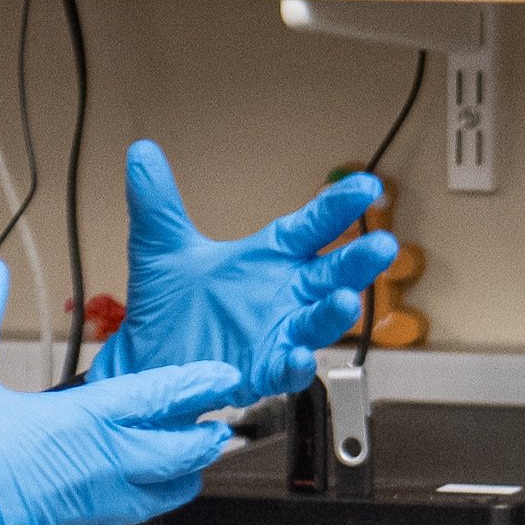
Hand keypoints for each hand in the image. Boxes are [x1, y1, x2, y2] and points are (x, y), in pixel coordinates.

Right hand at [0, 261, 236, 524]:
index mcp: (74, 424)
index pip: (153, 399)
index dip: (194, 385)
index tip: (223, 378)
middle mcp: (91, 472)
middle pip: (174, 459)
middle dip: (201, 441)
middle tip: (218, 429)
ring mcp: (79, 515)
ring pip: (153, 502)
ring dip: (174, 482)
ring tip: (184, 467)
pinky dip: (126, 516)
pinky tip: (119, 507)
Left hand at [88, 142, 404, 403]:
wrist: (145, 360)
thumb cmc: (168, 308)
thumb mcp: (160, 248)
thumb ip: (156, 202)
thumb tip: (141, 153)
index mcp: (270, 258)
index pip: (312, 226)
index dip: (338, 207)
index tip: (367, 185)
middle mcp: (284, 296)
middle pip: (332, 274)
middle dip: (358, 261)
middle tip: (382, 244)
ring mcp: (277, 334)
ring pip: (317, 323)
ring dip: (334, 313)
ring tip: (345, 300)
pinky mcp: (261, 371)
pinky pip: (286, 370)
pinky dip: (294, 364)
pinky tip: (299, 355)